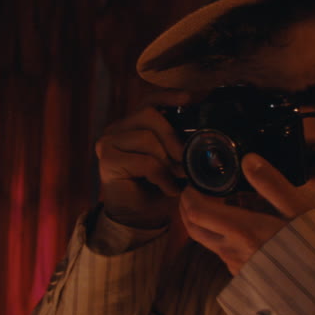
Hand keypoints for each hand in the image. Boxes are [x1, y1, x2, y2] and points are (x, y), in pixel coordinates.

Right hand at [95, 91, 190, 229]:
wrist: (138, 219)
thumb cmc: (156, 188)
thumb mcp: (172, 160)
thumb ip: (180, 142)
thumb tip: (206, 132)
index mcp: (131, 124)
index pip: (149, 100)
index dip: (169, 96)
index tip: (191, 98)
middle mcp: (115, 129)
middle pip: (150, 115)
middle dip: (173, 137)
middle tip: (186, 160)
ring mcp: (108, 143)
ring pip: (148, 139)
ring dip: (168, 161)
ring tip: (177, 177)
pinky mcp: (107, 162)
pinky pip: (146, 161)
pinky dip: (163, 177)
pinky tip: (169, 189)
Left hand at [179, 153, 314, 275]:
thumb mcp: (300, 211)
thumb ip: (271, 184)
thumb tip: (247, 160)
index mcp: (242, 231)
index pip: (197, 211)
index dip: (190, 194)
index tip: (196, 182)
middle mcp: (232, 251)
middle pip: (193, 228)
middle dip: (189, 208)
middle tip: (200, 192)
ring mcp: (236, 268)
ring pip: (207, 242)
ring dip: (205, 223)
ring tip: (223, 207)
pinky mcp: (243, 279)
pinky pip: (223, 254)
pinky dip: (220, 237)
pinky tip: (241, 231)